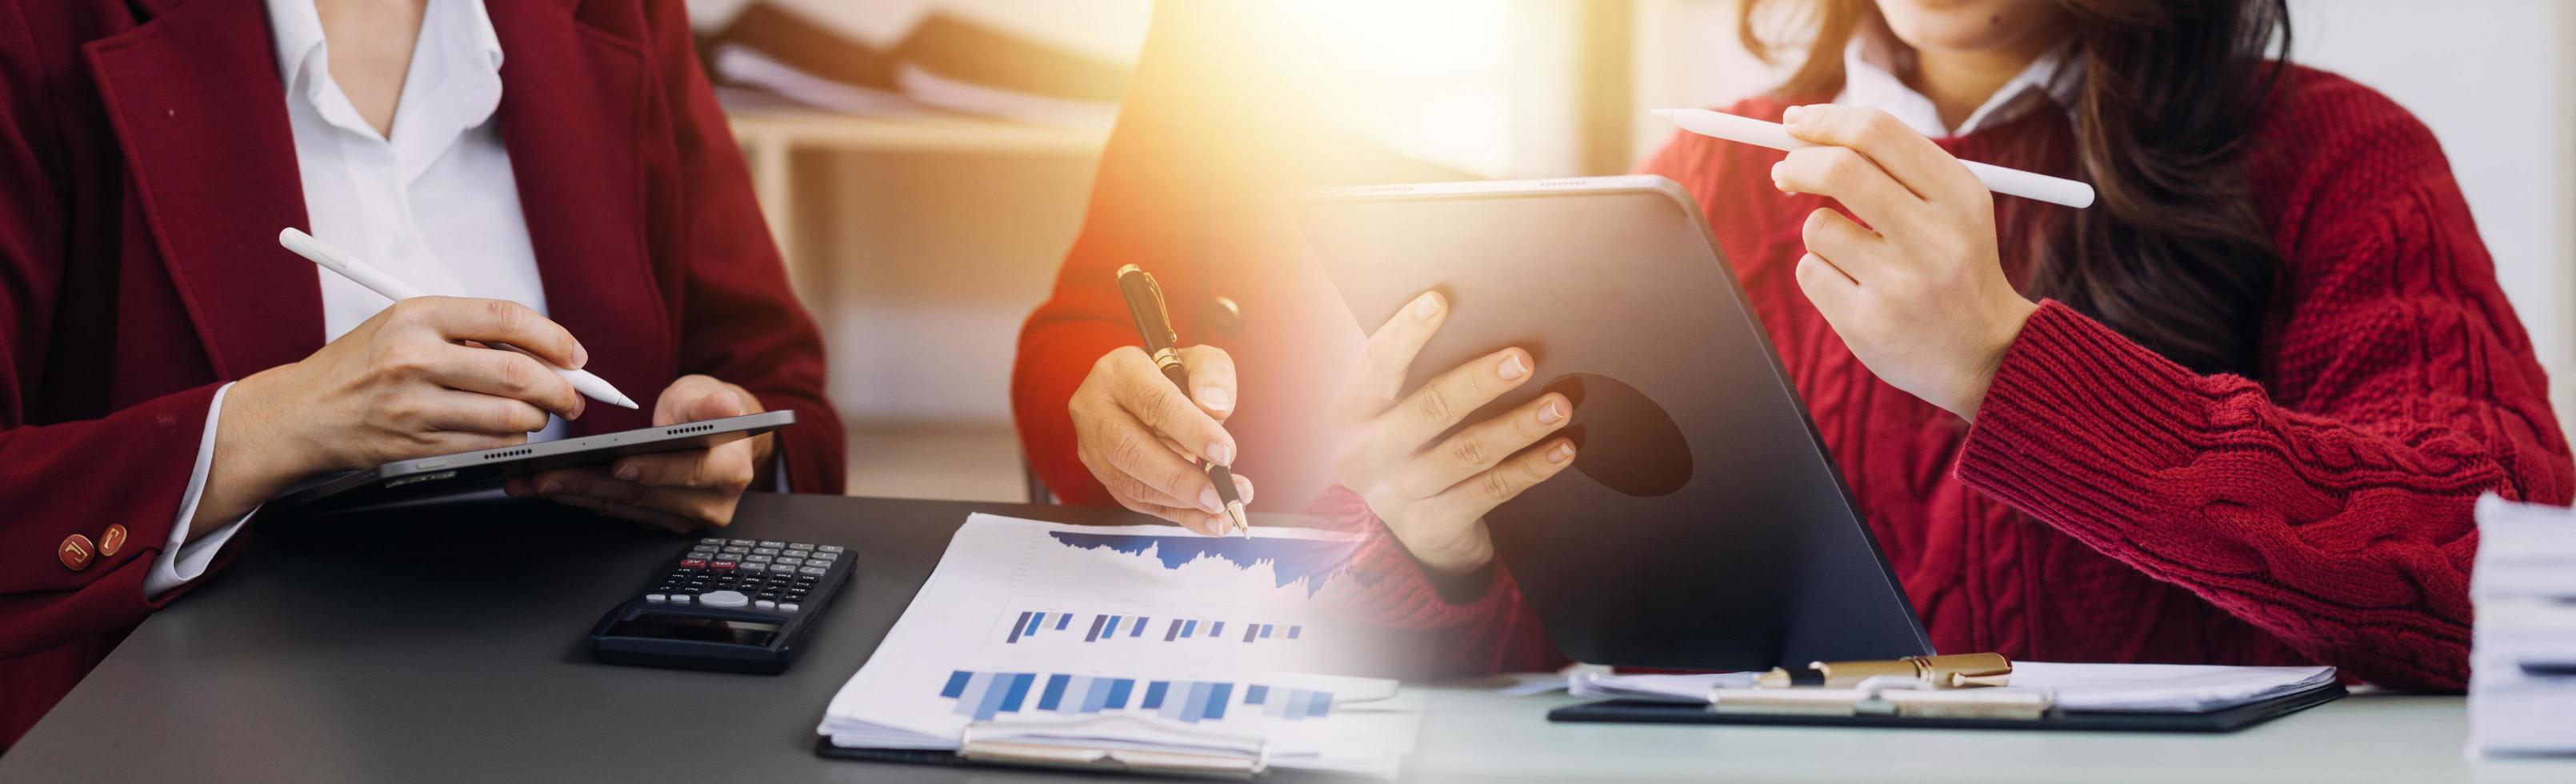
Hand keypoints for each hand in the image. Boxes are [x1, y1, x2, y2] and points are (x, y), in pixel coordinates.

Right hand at [206, 297, 586, 532]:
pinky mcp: (416, 442)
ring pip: (509, 414)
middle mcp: (415, 356)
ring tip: (540, 411)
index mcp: (417, 315)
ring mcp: (415, 403)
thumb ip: (468, 330)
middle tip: (575, 394)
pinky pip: (489, 444)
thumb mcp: (405, 324)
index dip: (554, 337)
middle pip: (517, 372)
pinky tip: (508, 429)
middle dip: (561, 388)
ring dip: (539, 417)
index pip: (507, 318)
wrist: (303, 412)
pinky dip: (512, 438)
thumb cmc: (360, 364)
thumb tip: (542, 346)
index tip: (575, 354)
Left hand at [509, 375, 774, 531]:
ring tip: (533, 479)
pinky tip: (548, 486)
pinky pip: (613, 511)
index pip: (687, 473)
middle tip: (547, 474)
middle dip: (589, 484)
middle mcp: (708, 504)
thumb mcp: (708, 396)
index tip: (618, 464)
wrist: (717, 439)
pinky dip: (579, 498)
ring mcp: (681, 518)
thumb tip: (727, 405)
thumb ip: (712, 404)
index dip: (652, 470)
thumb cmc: (706, 412)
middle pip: (643, 496)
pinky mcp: (655, 522)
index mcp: (728, 472)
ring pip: (621, 508)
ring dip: (574, 495)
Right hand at [1068, 345, 1254, 534]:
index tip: (1225, 453)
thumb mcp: (1200, 362)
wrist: (1148, 392)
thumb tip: (1215, 407)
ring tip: (1222, 508)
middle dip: (1179, 477)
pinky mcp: (1104, 475)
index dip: (1191, 430)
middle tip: (1218, 494)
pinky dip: (1177, 514)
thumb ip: (1212, 376)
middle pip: (1130, 450)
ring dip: (1180, 502)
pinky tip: (1209, 520)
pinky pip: (1138, 502)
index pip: (1153, 402)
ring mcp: (1094, 447)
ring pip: (1131, 483)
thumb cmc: (1175, 376)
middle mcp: (1095, 409)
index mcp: (1118, 372)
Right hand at [1331, 291, 1576, 575]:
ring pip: (1467, 453)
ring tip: (1560, 405)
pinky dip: (1530, 468)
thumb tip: (1488, 322)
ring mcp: (1397, 495)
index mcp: (1349, 413)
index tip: (1440, 301)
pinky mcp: (1433, 527)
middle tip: (1524, 359)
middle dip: (1479, 382)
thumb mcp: (1396, 412)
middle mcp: (1364, 455)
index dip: (1406, 333)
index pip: (1376, 364)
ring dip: (1518, 426)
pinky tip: (1562, 449)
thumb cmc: (1411, 445)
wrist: (1412, 530)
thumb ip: (1420, 376)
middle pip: (1428, 410)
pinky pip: (1490, 491)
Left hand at [1773, 104, 2039, 418]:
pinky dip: (1821, 272)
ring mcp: (1900, 285)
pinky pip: (1811, 272)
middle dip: (1798, 164)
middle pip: (1839, 170)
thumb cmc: (1954, 264)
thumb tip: (1802, 130)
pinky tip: (1857, 289)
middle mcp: (1935, 238)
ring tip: (1857, 255)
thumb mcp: (1952, 206)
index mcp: (1960, 196)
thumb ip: (1892, 165)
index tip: (1794, 124)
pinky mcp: (1868, 324)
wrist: (1987, 354)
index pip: (1876, 134)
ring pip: (1817, 227)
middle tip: (1784, 172)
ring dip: (1821, 232)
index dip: (1825, 121)